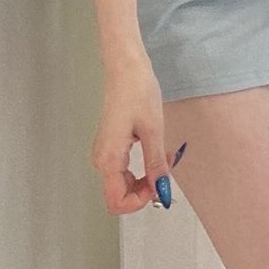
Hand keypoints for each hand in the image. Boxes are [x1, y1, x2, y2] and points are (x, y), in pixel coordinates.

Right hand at [91, 55, 183, 214]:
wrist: (125, 66)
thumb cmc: (137, 91)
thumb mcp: (153, 130)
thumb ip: (156, 165)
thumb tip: (162, 191)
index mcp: (108, 159)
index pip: (117, 202)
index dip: (140, 201)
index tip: (160, 185)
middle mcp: (101, 159)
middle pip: (120, 194)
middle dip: (146, 188)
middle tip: (167, 168)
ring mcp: (104, 151)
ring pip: (123, 182)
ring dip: (145, 177)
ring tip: (164, 155)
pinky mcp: (110, 143)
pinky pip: (123, 168)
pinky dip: (141, 166)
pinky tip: (155, 148)